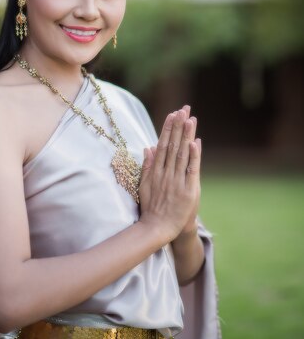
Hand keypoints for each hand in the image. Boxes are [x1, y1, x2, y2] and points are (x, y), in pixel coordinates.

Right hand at [138, 105, 201, 244]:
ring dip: (186, 136)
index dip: (168, 129)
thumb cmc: (152, 207)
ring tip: (190, 119)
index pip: (163, 144)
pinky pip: (191, 170)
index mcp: (156, 171)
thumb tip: (148, 147)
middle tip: (183, 110)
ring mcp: (176, 181)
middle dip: (178, 126)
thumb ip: (147, 166)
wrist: (158, 228)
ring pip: (182, 154)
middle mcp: (166, 173)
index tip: (172, 114)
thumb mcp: (144, 185)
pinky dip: (193, 156)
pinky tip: (195, 143)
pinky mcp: (187, 190)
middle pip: (173, 145)